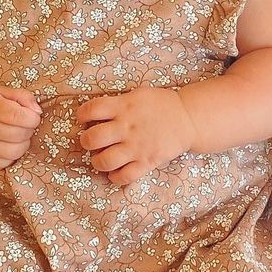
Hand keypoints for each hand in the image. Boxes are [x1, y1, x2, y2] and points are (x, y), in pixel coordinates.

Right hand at [0, 86, 40, 168]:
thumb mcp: (2, 92)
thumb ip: (23, 96)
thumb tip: (37, 112)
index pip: (18, 116)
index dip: (32, 118)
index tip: (32, 116)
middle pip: (19, 134)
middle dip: (29, 130)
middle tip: (24, 125)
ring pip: (16, 151)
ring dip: (23, 144)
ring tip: (18, 135)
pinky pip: (7, 163)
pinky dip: (12, 155)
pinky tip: (7, 145)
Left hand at [76, 87, 195, 185]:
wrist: (189, 118)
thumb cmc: (161, 105)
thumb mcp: (138, 95)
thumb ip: (118, 102)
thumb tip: (95, 114)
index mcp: (124, 106)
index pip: (90, 109)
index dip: (82, 115)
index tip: (85, 119)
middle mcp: (127, 127)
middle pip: (92, 139)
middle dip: (86, 141)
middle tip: (93, 141)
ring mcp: (136, 147)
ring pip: (104, 161)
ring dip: (98, 162)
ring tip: (102, 158)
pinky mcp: (147, 162)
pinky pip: (124, 177)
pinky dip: (115, 177)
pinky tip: (116, 171)